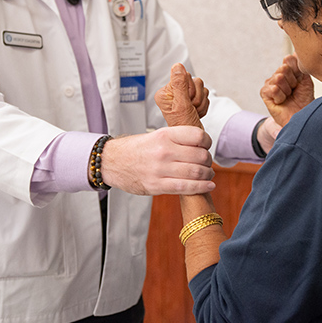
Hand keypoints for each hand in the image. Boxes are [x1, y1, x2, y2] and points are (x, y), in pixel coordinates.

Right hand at [100, 126, 214, 194]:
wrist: (112, 162)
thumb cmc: (136, 149)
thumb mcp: (156, 135)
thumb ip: (177, 138)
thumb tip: (201, 144)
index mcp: (164, 135)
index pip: (198, 136)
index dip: (207, 142)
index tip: (207, 146)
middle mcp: (164, 150)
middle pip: (200, 156)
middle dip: (208, 161)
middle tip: (207, 163)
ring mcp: (160, 169)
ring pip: (196, 172)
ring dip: (207, 174)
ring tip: (208, 174)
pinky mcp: (157, 185)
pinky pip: (185, 187)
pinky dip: (201, 187)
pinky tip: (209, 185)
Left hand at [155, 63, 205, 127]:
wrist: (194, 140)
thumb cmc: (185, 127)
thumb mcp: (182, 105)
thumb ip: (179, 84)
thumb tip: (177, 66)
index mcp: (165, 93)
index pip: (183, 76)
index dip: (189, 89)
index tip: (186, 102)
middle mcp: (173, 93)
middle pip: (194, 80)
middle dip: (196, 96)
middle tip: (191, 108)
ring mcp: (183, 96)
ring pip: (201, 87)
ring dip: (201, 101)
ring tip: (194, 111)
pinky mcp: (192, 99)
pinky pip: (205, 94)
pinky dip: (203, 104)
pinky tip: (197, 112)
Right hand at [260, 53, 313, 128]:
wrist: (301, 115)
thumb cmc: (304, 99)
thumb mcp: (305, 79)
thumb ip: (298, 66)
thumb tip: (294, 52)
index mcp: (287, 70)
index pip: (288, 60)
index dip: (297, 71)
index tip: (300, 81)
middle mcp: (277, 75)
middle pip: (284, 68)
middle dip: (293, 81)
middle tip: (294, 90)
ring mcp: (269, 83)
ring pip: (279, 78)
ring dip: (287, 90)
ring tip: (289, 96)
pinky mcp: (264, 93)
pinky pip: (274, 89)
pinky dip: (281, 96)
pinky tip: (282, 101)